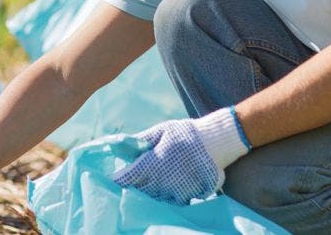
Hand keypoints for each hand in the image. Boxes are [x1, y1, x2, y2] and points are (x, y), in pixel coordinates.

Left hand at [112, 107, 249, 204]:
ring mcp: (174, 189)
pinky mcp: (185, 195)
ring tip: (152, 179)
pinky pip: (169, 200)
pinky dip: (165, 194)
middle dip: (134, 184)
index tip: (116, 175)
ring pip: (153, 196)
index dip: (120, 177)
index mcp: (152, 162)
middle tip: (135, 176)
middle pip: (139, 189)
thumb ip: (141, 140)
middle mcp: (161, 179)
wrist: (215, 143)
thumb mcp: (161, 131)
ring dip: (149, 190)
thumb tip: (122, 146)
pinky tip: (167, 184)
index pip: (128, 176)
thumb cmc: (185, 134)